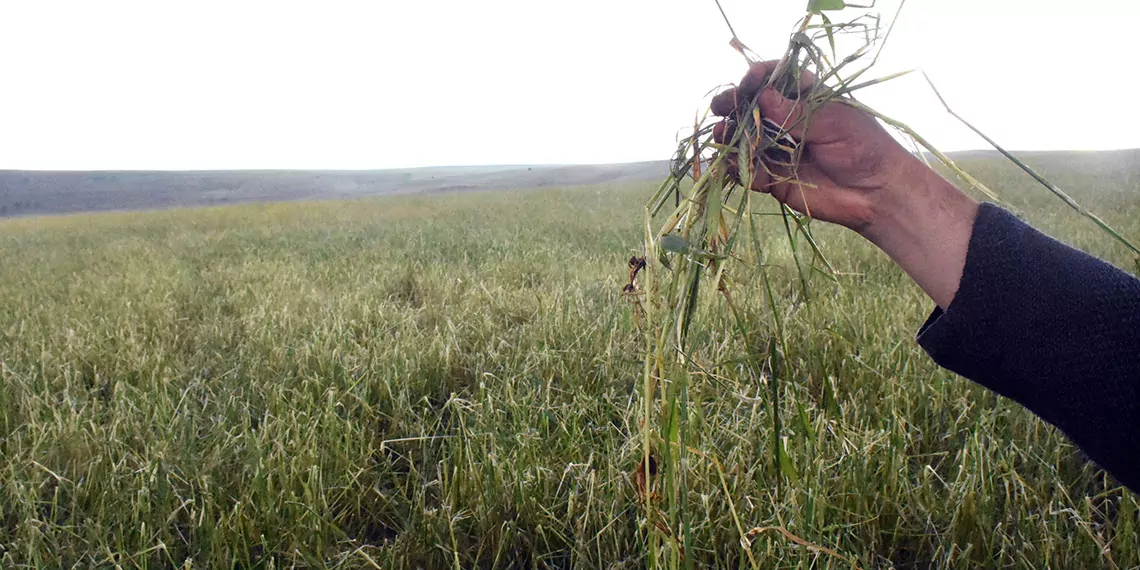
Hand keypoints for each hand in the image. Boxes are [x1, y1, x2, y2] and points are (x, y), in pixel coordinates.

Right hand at [710, 60, 919, 232]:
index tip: (748, 82)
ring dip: (730, 136)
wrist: (877, 194)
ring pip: (746, 139)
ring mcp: (779, 150)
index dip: (758, 77)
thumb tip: (760, 96)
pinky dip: (738, 168)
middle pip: (752, 108)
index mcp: (806, 99)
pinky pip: (749, 172)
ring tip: (721, 136)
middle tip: (719, 108)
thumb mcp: (832, 122)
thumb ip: (793, 113)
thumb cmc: (864, 148)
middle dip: (734, 106)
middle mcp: (788, 122)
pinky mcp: (775, 179)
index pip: (775, 79)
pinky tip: (731, 164)